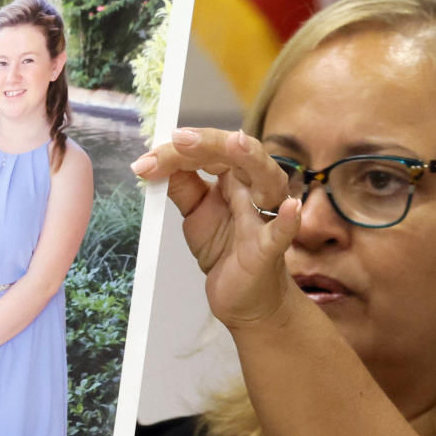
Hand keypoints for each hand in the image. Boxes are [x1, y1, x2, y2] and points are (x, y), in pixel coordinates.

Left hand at [133, 128, 303, 329]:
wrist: (243, 298)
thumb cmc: (225, 248)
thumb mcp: (196, 212)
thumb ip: (181, 185)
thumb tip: (153, 161)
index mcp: (235, 176)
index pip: (209, 151)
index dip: (178, 151)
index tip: (146, 161)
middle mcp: (253, 189)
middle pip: (238, 154)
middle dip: (209, 143)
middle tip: (179, 138)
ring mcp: (264, 217)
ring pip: (267, 180)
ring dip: (252, 160)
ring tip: (236, 143)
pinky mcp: (268, 250)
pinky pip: (281, 234)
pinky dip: (286, 221)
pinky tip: (290, 208)